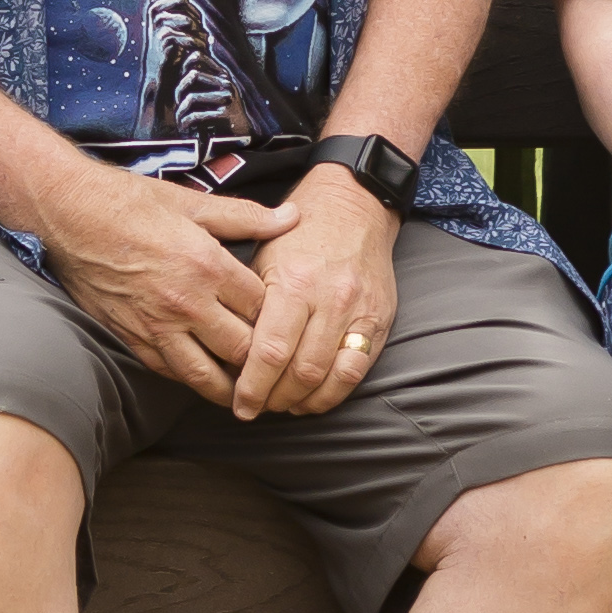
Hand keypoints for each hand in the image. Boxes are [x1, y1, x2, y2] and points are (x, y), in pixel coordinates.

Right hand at [42, 166, 299, 405]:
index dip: (279, 315)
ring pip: (204, 374)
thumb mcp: (196, 203)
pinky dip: (191, 379)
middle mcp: (186, 303)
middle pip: (240, 347)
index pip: (260, 306)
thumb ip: (247, 216)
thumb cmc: (134, 204)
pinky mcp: (131, 338)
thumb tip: (291, 217)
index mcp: (208, 266)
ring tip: (249, 393)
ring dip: (230, 386)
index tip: (288, 320)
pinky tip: (205, 380)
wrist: (73, 215)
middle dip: (262, 357)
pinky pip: (168, 371)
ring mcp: (156, 326)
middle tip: (279, 364)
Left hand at [233, 167, 400, 419]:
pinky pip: (358, 368)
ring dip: (304, 401)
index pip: (270, 352)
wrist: (354, 206)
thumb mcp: (263, 258)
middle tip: (259, 406)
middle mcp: (330, 299)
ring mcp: (359, 310)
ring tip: (284, 404)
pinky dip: (335, 391)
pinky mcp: (379, 318)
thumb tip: (232, 357)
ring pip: (331, 377)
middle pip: (300, 372)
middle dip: (275, 399)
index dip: (252, 387)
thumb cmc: (300, 233)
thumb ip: (252, 308)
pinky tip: (315, 396)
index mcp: (294, 282)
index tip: (240, 404)